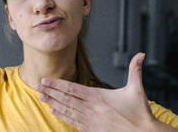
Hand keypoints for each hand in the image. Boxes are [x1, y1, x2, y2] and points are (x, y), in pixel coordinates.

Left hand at [36, 53, 159, 131]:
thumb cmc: (140, 113)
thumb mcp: (137, 88)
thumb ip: (136, 70)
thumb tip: (141, 54)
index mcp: (98, 97)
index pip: (72, 89)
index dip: (57, 84)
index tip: (45, 80)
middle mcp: (91, 108)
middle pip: (65, 98)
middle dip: (49, 92)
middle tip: (36, 87)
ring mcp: (90, 120)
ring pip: (66, 110)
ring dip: (52, 103)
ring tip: (41, 97)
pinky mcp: (92, 130)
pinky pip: (73, 122)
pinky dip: (63, 116)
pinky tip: (55, 111)